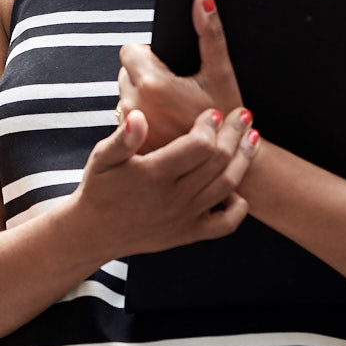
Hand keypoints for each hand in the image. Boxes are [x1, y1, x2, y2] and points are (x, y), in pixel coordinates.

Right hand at [66, 107, 258, 258]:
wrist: (94, 232)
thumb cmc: (100, 188)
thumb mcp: (102, 158)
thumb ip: (123, 137)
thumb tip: (138, 116)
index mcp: (154, 174)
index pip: (198, 146)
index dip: (210, 126)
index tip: (213, 112)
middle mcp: (173, 197)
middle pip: (218, 161)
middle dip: (234, 133)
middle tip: (243, 114)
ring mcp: (184, 217)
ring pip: (226, 186)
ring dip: (243, 159)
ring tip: (251, 137)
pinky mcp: (188, 233)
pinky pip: (225, 224)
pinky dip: (239, 207)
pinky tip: (237, 187)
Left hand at [116, 0, 244, 146]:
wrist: (225, 169)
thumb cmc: (226, 118)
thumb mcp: (220, 73)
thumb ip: (209, 32)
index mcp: (152, 83)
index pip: (130, 50)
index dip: (149, 54)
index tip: (169, 67)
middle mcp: (134, 104)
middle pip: (127, 72)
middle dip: (146, 75)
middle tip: (175, 91)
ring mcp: (130, 128)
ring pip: (127, 96)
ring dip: (143, 97)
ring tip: (171, 110)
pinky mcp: (130, 146)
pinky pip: (128, 121)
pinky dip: (143, 120)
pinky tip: (165, 127)